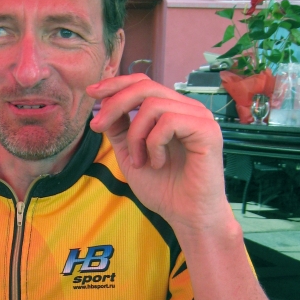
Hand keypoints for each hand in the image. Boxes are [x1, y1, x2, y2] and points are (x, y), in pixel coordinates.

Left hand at [87, 74, 231, 234]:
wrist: (186, 215)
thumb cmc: (163, 189)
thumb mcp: (130, 155)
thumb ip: (119, 129)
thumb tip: (104, 103)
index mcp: (171, 110)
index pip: (143, 83)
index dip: (116, 84)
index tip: (91, 93)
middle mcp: (187, 108)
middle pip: (145, 87)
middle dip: (114, 104)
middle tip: (97, 126)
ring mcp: (199, 117)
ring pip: (153, 106)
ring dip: (136, 136)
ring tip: (139, 161)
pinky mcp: (207, 130)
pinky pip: (169, 122)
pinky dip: (154, 144)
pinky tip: (157, 163)